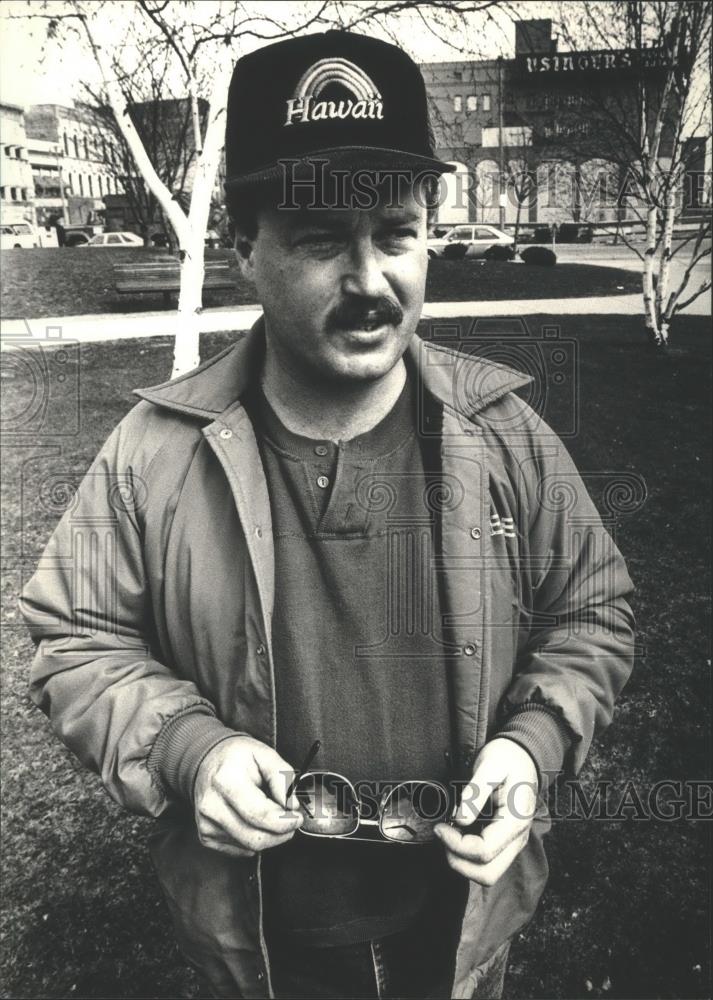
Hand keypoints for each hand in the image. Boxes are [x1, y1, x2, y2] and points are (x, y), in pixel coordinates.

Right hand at [194, 735, 302, 857]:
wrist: (207, 761)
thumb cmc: (236, 757)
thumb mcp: (265, 754)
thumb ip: (283, 777)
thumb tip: (292, 804)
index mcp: (226, 780)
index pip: (261, 815)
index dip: (285, 821)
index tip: (296, 817)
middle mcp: (212, 804)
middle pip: (255, 838)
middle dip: (280, 833)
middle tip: (290, 821)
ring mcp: (206, 823)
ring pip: (249, 847)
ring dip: (269, 837)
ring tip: (272, 818)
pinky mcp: (206, 835)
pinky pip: (239, 850)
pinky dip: (253, 840)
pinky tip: (254, 822)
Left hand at [435, 738, 537, 885]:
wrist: (524, 755)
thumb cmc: (507, 757)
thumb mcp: (490, 765)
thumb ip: (475, 792)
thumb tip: (459, 819)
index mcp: (515, 821)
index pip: (483, 851)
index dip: (456, 844)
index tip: (440, 826)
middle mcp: (518, 839)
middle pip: (488, 874)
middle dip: (458, 861)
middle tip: (443, 835)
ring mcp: (513, 843)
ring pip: (488, 873)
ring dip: (463, 862)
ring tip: (449, 835)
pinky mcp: (506, 842)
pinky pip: (488, 863)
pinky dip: (469, 856)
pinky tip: (458, 834)